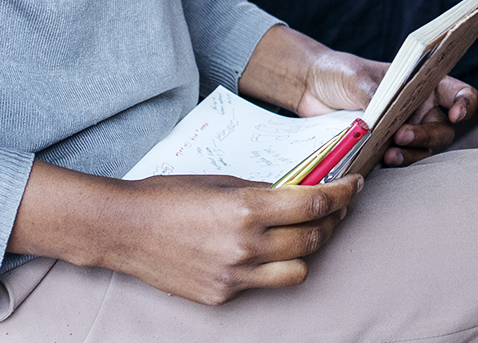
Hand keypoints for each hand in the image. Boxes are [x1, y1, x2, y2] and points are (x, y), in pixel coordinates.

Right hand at [110, 170, 360, 304]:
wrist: (123, 229)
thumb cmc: (168, 196)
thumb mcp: (222, 181)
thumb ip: (262, 190)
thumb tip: (296, 192)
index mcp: (248, 208)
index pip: (315, 203)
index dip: (343, 193)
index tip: (354, 184)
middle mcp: (246, 245)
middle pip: (314, 238)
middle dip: (333, 219)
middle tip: (337, 205)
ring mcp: (235, 275)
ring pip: (299, 269)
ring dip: (309, 249)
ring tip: (307, 232)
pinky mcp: (222, 295)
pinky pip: (263, 283)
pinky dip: (271, 266)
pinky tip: (266, 251)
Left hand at [292, 48, 477, 165]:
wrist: (311, 88)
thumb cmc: (340, 73)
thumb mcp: (357, 77)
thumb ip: (375, 95)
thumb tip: (382, 117)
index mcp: (422, 83)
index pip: (457, 93)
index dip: (465, 103)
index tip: (456, 114)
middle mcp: (418, 109)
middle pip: (442, 129)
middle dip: (427, 135)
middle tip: (402, 135)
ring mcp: (403, 130)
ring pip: (425, 149)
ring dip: (412, 153)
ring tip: (391, 152)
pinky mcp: (385, 148)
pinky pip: (401, 160)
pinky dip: (397, 162)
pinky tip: (383, 159)